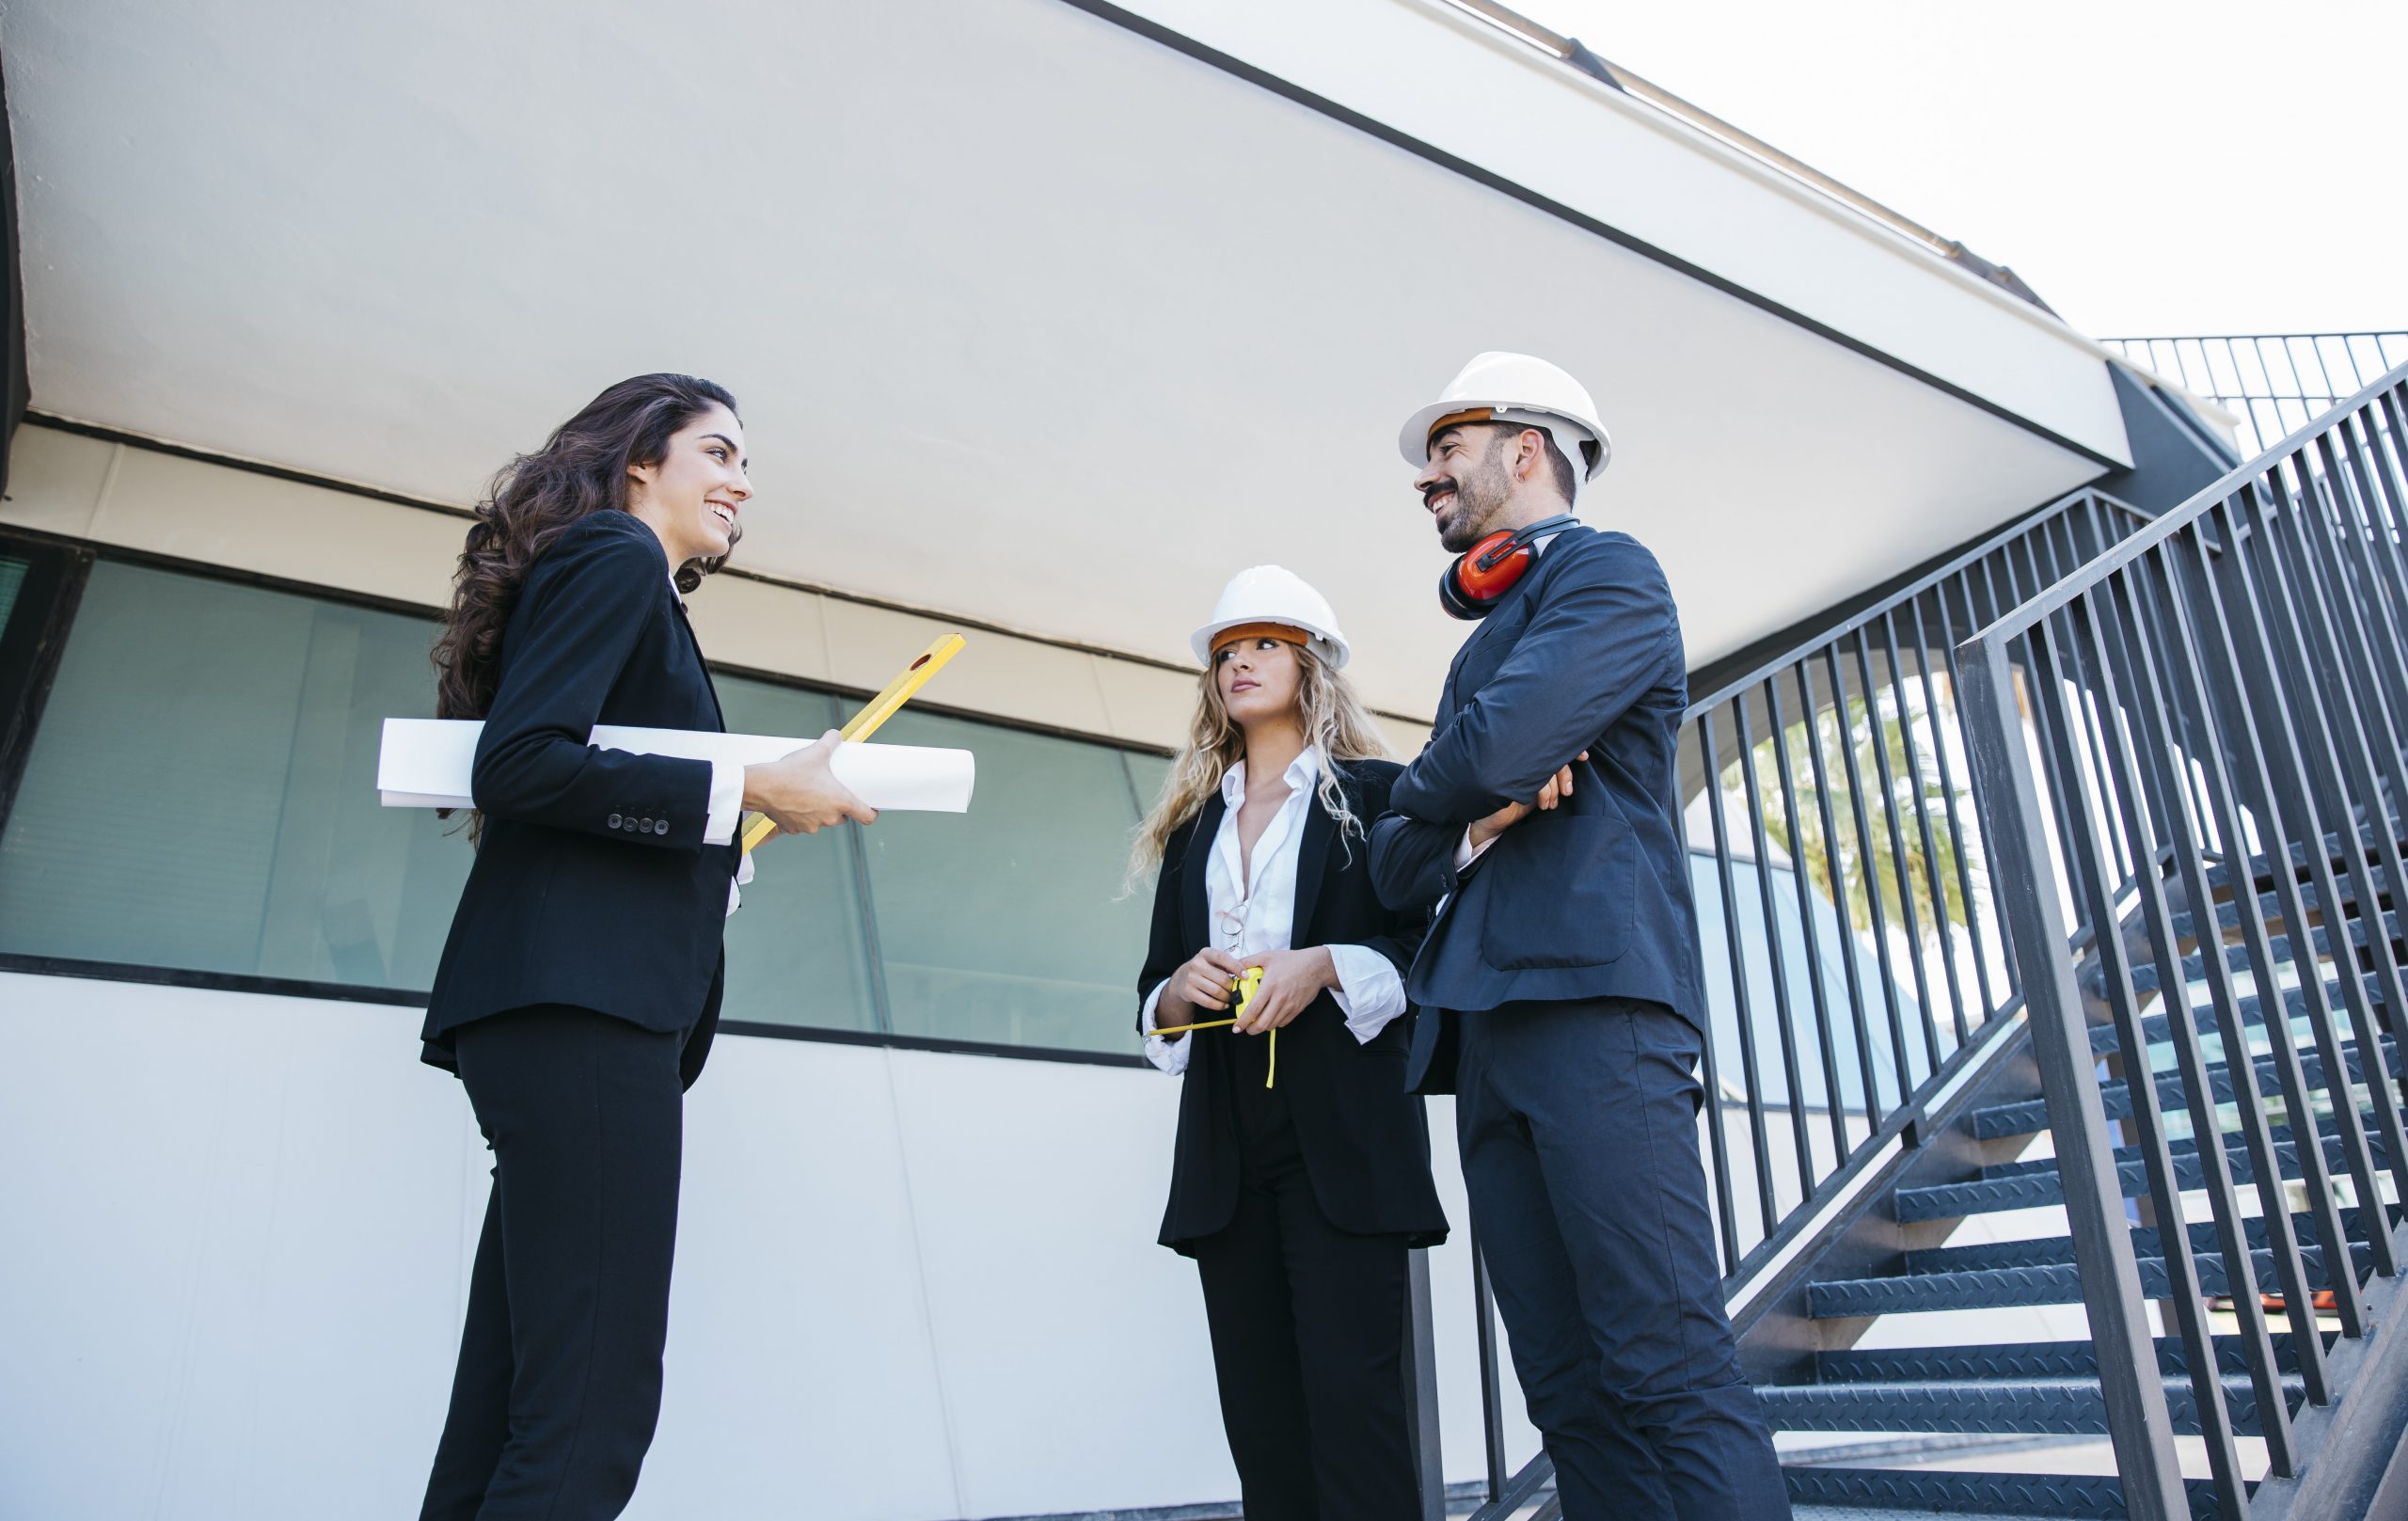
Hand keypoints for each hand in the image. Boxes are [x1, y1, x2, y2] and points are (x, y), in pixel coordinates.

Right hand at [742, 730, 877, 835]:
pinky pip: (802, 825)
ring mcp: (811, 826)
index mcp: (841, 802)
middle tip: (831, 793)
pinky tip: (794, 803)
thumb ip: (830, 741)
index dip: (870, 813)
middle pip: (842, 818)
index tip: (869, 807)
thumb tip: (836, 735)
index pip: (867, 816)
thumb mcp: (816, 752)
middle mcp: (829, 818)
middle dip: (839, 807)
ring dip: (819, 812)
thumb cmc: (792, 771)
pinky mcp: (794, 830)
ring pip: (822, 821)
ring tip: (809, 795)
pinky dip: (800, 816)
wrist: (763, 786)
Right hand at [1159, 948, 1247, 1032]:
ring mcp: (1191, 978)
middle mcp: (1196, 964)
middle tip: (1237, 990)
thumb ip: (1229, 964)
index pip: (1223, 958)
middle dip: (1232, 987)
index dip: (1236, 967)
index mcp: (1206, 953)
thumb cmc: (1205, 969)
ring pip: (1216, 991)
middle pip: (1222, 979)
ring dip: (1227, 997)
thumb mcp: (1214, 961)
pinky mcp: (1188, 991)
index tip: (1246, 976)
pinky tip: (1224, 1004)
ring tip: (1230, 997)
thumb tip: (1246, 973)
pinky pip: (1208, 1002)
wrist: (1183, 978)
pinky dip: (1219, 1005)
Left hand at [1232, 947, 1336, 1034]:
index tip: (1237, 1027)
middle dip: (1251, 1030)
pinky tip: (1271, 1016)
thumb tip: (1236, 968)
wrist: (1315, 966)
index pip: (1253, 1009)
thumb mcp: (1267, 956)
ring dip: (1262, 1027)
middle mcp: (1280, 998)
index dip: (1243, 1021)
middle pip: (1263, 1023)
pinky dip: (1274, 1023)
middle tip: (1246, 1028)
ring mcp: (1289, 1006)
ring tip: (1257, 1021)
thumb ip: (1248, 962)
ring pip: (1273, 1025)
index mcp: (1270, 986)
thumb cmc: (1292, 961)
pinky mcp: (1297, 1009)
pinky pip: (1283, 1022)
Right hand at [1467, 752, 1587, 848]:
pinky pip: (1539, 779)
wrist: (1490, 819)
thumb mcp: (1536, 787)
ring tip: (1550, 804)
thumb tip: (1573, 772)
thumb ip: (1550, 776)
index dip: (1571, 749)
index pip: (1553, 746)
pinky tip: (1543, 805)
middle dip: (1565, 775)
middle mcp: (1523, 757)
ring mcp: (1516, 764)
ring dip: (1554, 790)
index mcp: (1529, 756)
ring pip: (1547, 767)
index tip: (1584, 758)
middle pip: (1553, 755)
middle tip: (1567, 792)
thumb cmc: (1513, 803)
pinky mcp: (1512, 775)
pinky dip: (1546, 793)